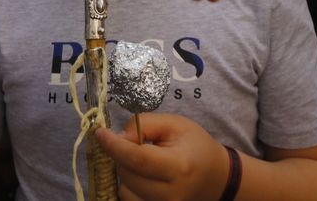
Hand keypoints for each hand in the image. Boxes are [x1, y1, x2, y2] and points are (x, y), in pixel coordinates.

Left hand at [95, 114, 227, 200]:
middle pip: (128, 176)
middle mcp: (171, 194)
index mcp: (178, 167)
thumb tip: (119, 137)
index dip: (115, 146)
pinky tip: (143, 177)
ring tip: (144, 164)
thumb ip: (146, 124)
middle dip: (123, 157)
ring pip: (125, 192)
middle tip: (136, 145)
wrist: (216, 177)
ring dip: (127, 174)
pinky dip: (131, 188)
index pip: (137, 159)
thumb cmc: (196, 146)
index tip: (100, 133)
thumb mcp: (175, 124)